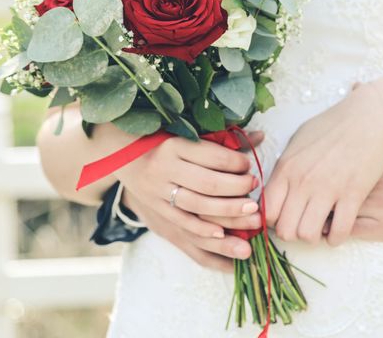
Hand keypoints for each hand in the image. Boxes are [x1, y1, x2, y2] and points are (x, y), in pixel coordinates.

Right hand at [115, 130, 264, 267]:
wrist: (121, 158)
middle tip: (256, 195)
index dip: (236, 163)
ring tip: (253, 223)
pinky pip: (185, 232)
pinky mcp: (158, 216)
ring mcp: (159, 196)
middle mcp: (165, 170)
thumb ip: (223, 139)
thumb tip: (261, 137)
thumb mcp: (187, 137)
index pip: (213, 157)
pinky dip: (208, 240)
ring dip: (230, 217)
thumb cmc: (163, 144)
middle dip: (237, 192)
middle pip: (208, 185)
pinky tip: (228, 245)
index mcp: (175, 146)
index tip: (249, 167)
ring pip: (199, 210)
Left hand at [265, 82, 382, 245]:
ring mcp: (328, 189)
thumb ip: (285, 167)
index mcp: (287, 167)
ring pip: (308, 235)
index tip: (285, 217)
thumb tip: (273, 188)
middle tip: (303, 225)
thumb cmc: (333, 126)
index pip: (267, 211)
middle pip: (285, 229)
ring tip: (320, 227)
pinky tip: (338, 230)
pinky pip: (339, 231)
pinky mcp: (353, 194)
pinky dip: (336, 237)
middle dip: (292, 233)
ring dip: (314, 237)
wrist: (369, 117)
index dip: (274, 220)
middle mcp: (303, 181)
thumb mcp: (298, 141)